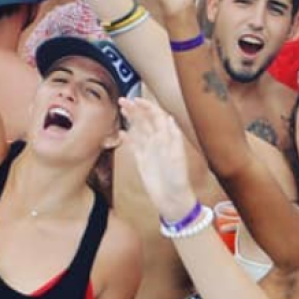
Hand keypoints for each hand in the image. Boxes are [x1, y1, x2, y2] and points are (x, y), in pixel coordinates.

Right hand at [121, 97, 195, 221]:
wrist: (172, 199)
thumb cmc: (178, 179)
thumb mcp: (177, 157)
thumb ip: (172, 137)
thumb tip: (169, 118)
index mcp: (167, 138)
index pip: (157, 116)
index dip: (147, 106)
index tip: (136, 99)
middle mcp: (158, 142)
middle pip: (145, 120)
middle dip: (135, 109)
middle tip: (122, 100)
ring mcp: (149, 150)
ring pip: (139, 130)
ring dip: (131, 118)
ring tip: (121, 108)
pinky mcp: (142, 160)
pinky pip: (133, 145)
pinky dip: (127, 137)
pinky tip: (120, 131)